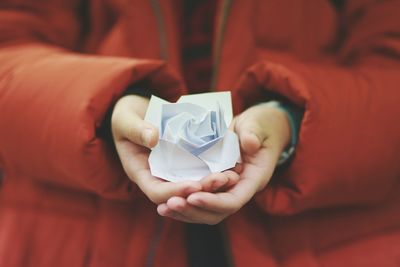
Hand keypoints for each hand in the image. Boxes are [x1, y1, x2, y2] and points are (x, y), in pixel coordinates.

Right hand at [111, 95, 238, 203]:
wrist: (136, 111)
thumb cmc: (125, 116)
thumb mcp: (125, 119)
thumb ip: (136, 129)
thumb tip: (153, 138)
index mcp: (140, 172)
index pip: (156, 192)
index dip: (175, 192)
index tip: (194, 186)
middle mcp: (157, 175)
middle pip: (180, 192)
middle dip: (201, 189)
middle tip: (222, 180)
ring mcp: (171, 169)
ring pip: (193, 182)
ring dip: (212, 182)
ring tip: (232, 175)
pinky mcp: (184, 159)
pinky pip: (199, 167)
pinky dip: (213, 168)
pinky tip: (230, 163)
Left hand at [157, 104, 290, 223]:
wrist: (259, 127)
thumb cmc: (260, 125)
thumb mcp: (258, 125)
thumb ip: (254, 133)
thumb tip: (250, 144)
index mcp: (253, 179)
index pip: (234, 200)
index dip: (213, 202)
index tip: (192, 197)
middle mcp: (239, 189)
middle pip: (217, 212)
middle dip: (194, 210)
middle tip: (170, 204)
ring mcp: (227, 189)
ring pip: (206, 211)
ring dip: (185, 211)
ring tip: (163, 208)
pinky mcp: (215, 185)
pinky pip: (200, 200)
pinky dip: (184, 203)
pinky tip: (165, 203)